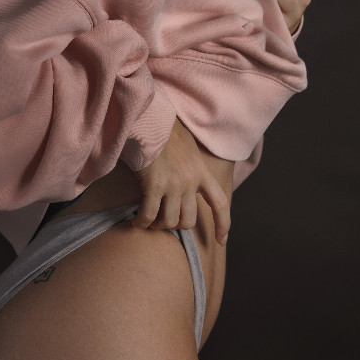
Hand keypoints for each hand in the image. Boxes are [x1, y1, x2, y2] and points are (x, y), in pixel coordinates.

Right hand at [131, 118, 230, 245]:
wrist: (151, 119)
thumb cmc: (165, 129)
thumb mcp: (188, 146)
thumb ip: (190, 164)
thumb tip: (185, 176)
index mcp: (202, 172)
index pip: (220, 203)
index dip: (223, 224)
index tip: (222, 241)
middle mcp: (190, 182)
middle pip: (189, 220)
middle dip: (176, 224)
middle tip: (163, 219)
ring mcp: (173, 185)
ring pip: (170, 221)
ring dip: (158, 225)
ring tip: (148, 220)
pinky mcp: (154, 185)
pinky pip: (149, 215)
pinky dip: (142, 222)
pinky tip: (136, 220)